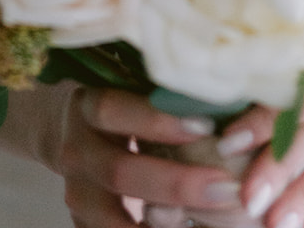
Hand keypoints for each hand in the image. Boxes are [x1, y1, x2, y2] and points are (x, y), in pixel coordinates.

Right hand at [0, 84, 247, 227]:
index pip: (115, 109)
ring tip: (198, 222)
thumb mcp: (131, 88)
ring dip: (160, 223)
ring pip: (111, 218)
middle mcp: (77, 149)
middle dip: (176, 183)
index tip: (208, 127)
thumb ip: (166, 93)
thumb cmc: (122, 104)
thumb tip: (231, 92)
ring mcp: (76, 191)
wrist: (72, 134)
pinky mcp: (81, 220)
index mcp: (88, 106)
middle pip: (120, 171)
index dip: (158, 120)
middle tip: (225, 188)